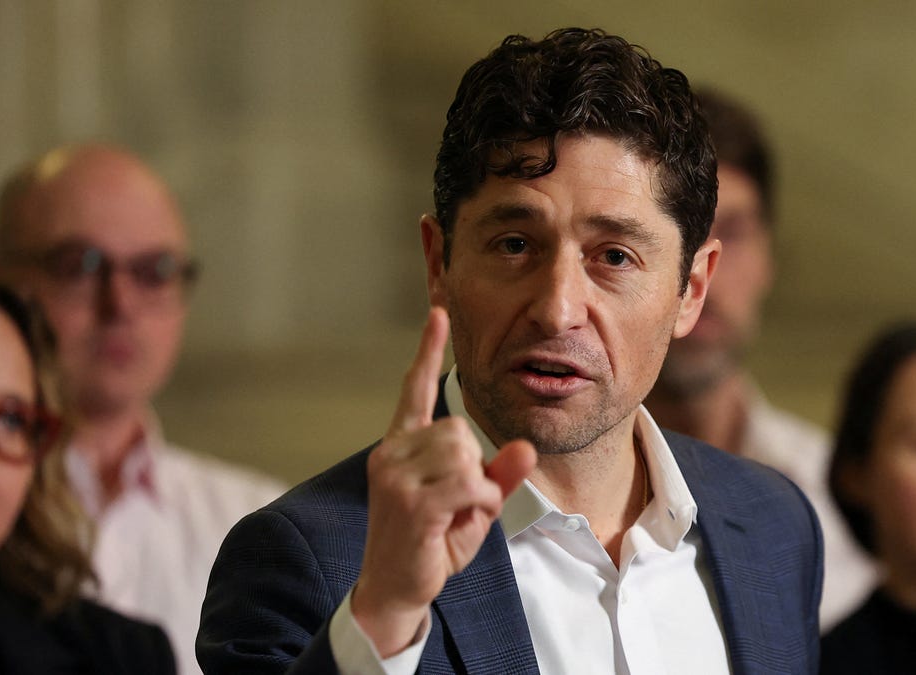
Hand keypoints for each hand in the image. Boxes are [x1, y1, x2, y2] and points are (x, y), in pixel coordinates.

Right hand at [351, 306, 535, 656]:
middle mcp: (391, 453)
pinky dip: (480, 503)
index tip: (439, 312)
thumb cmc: (431, 544)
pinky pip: (470, 483)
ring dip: (479, 488)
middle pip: (460, 429)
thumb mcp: (472, 504)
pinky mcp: (410, 502)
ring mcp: (395, 477)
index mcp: (400, 445)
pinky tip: (460, 522)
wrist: (395, 588)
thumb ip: (498, 474)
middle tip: (460, 503)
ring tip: (456, 514)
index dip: (427, 350)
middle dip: (475, 466)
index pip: (414, 389)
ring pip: (466, 454)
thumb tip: (524, 446)